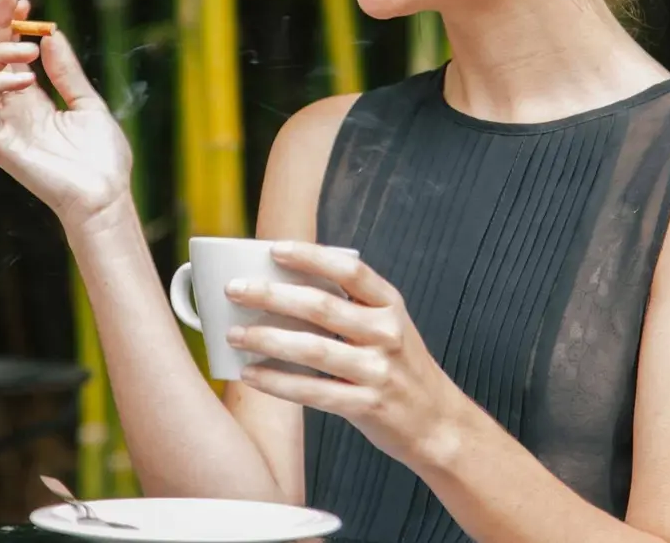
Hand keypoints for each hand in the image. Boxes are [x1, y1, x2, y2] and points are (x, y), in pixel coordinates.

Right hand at [0, 0, 131, 226]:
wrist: (106, 196)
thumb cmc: (102, 158)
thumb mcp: (87, 103)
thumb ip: (66, 72)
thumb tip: (49, 35)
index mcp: (33, 100)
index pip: (10, 55)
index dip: (10, 25)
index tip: (20, 0)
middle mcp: (13, 110)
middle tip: (13, 2)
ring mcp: (3, 126)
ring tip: (28, 50)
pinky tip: (26, 78)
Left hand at [224, 241, 465, 465]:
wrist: (436, 421)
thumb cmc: (397, 366)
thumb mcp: (386, 327)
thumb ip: (349, 307)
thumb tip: (280, 288)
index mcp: (391, 305)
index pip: (350, 271)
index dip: (311, 256)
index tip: (273, 248)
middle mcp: (388, 333)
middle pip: (321, 307)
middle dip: (271, 296)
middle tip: (234, 290)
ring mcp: (379, 371)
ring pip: (312, 350)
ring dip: (266, 339)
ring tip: (233, 334)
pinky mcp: (367, 406)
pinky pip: (312, 391)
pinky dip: (277, 382)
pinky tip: (250, 374)